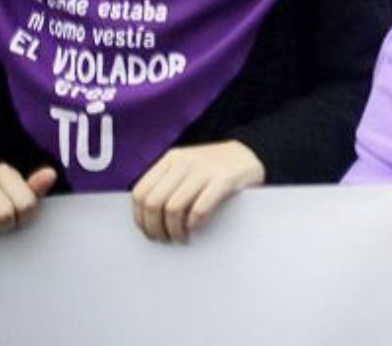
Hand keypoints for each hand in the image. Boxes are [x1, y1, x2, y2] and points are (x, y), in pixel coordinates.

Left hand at [131, 140, 265, 243]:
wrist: (251, 153)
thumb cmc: (214, 168)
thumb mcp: (186, 167)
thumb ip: (167, 183)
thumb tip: (146, 218)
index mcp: (170, 159)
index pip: (140, 191)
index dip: (140, 217)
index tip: (147, 231)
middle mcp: (184, 161)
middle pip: (154, 202)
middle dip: (155, 227)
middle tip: (163, 238)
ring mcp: (204, 169)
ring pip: (173, 208)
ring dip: (174, 230)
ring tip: (180, 237)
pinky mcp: (224, 179)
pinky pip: (200, 209)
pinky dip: (194, 224)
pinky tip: (196, 228)